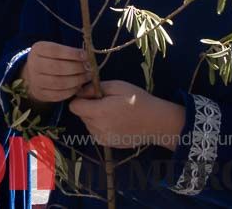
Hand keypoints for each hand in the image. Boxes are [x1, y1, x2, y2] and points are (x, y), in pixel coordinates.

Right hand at [19, 41, 90, 104]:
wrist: (35, 74)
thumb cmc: (51, 59)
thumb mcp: (56, 51)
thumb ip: (70, 52)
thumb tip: (87, 58)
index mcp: (38, 50)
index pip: (55, 51)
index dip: (72, 54)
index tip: (86, 56)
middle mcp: (33, 64)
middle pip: (57, 67)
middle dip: (77, 68)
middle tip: (89, 69)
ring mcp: (35, 80)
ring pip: (59, 82)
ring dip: (77, 80)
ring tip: (86, 77)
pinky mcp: (40, 93)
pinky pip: (58, 95)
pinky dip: (71, 91)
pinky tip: (78, 86)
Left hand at [68, 80, 185, 150]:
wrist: (157, 122)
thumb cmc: (138, 100)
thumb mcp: (117, 86)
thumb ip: (94, 88)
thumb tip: (79, 92)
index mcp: (99, 112)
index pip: (74, 106)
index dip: (81, 98)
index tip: (93, 95)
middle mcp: (98, 128)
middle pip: (81, 115)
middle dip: (89, 107)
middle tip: (107, 103)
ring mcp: (103, 138)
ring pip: (88, 124)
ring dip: (94, 117)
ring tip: (113, 113)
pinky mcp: (108, 144)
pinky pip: (95, 132)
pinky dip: (100, 127)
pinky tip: (116, 122)